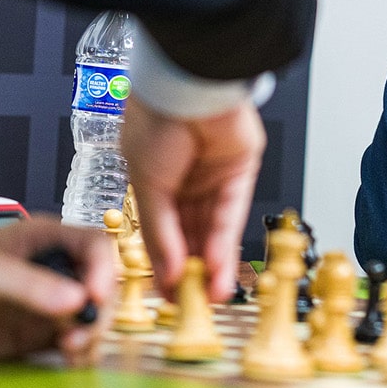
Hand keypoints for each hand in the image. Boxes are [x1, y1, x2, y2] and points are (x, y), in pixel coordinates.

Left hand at [0, 216, 114, 365]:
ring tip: (73, 347)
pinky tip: (69, 355)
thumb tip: (78, 299)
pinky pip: (75, 340)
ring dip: (92, 331)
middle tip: (84, 330)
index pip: (93, 245)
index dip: (103, 269)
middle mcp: (54, 268)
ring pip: (93, 314)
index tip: (96, 296)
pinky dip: (80, 350)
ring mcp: (50, 302)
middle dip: (100, 307)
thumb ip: (31, 284)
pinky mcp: (41, 333)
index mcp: (45, 239)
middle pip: (101, 282)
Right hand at [119, 97, 263, 303]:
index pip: (162, 229)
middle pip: (190, 232)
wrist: (184, 85)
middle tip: (190, 301)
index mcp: (155, 177)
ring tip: (209, 296)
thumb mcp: (146, 185)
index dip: (165, 261)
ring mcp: (213, 175)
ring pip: (213, 228)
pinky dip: (225, 242)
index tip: (165, 293)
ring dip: (212, 263)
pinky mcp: (240, 170)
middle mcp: (186, 178)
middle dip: (191, 268)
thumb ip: (159, 232)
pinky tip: (218, 269)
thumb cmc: (154, 120)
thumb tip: (165, 273)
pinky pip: (231, 213)